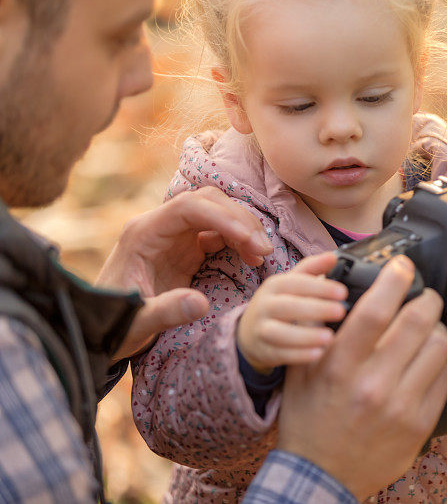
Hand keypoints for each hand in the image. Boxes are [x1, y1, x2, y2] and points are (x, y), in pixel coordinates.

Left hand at [97, 187, 273, 361]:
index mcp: (144, 233)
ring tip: (262, 254)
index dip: (223, 217)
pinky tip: (251, 257)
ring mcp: (174, 236)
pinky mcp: (185, 248)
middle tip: (263, 250)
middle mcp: (160, 226)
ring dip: (243, 227)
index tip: (249, 241)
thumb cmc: (113, 324)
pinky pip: (218, 232)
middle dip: (239, 220)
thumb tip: (201, 304)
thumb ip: (166, 312)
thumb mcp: (136, 323)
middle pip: (207, 202)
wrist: (100, 329)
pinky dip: (239, 240)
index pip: (188, 207)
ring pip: (217, 213)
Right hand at [237, 254, 347, 373]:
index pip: (296, 282)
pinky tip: (318, 353)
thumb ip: (312, 268)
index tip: (343, 292)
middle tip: (341, 311)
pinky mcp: (264, 351)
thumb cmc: (280, 302)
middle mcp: (266, 306)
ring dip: (306, 336)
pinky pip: (280, 354)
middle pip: (288, 306)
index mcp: (275, 285)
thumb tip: (334, 256)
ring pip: (280, 333)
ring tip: (329, 337)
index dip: (319, 287)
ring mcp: (262, 330)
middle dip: (315, 309)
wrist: (250, 332)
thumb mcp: (292, 283)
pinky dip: (299, 355)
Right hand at [276, 255, 446, 500]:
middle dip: (426, 298)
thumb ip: (321, 331)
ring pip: (439, 346)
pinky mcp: (420, 424)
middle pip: (417, 321)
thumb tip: (347, 289)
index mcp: (338, 366)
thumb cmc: (309, 418)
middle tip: (423, 295)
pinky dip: (439, 361)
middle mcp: (371, 384)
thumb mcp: (302, 369)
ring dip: (436, 328)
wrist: (320, 473)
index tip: (402, 267)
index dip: (394, 279)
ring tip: (426, 329)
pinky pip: (445, 376)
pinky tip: (425, 362)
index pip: (374, 310)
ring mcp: (400, 406)